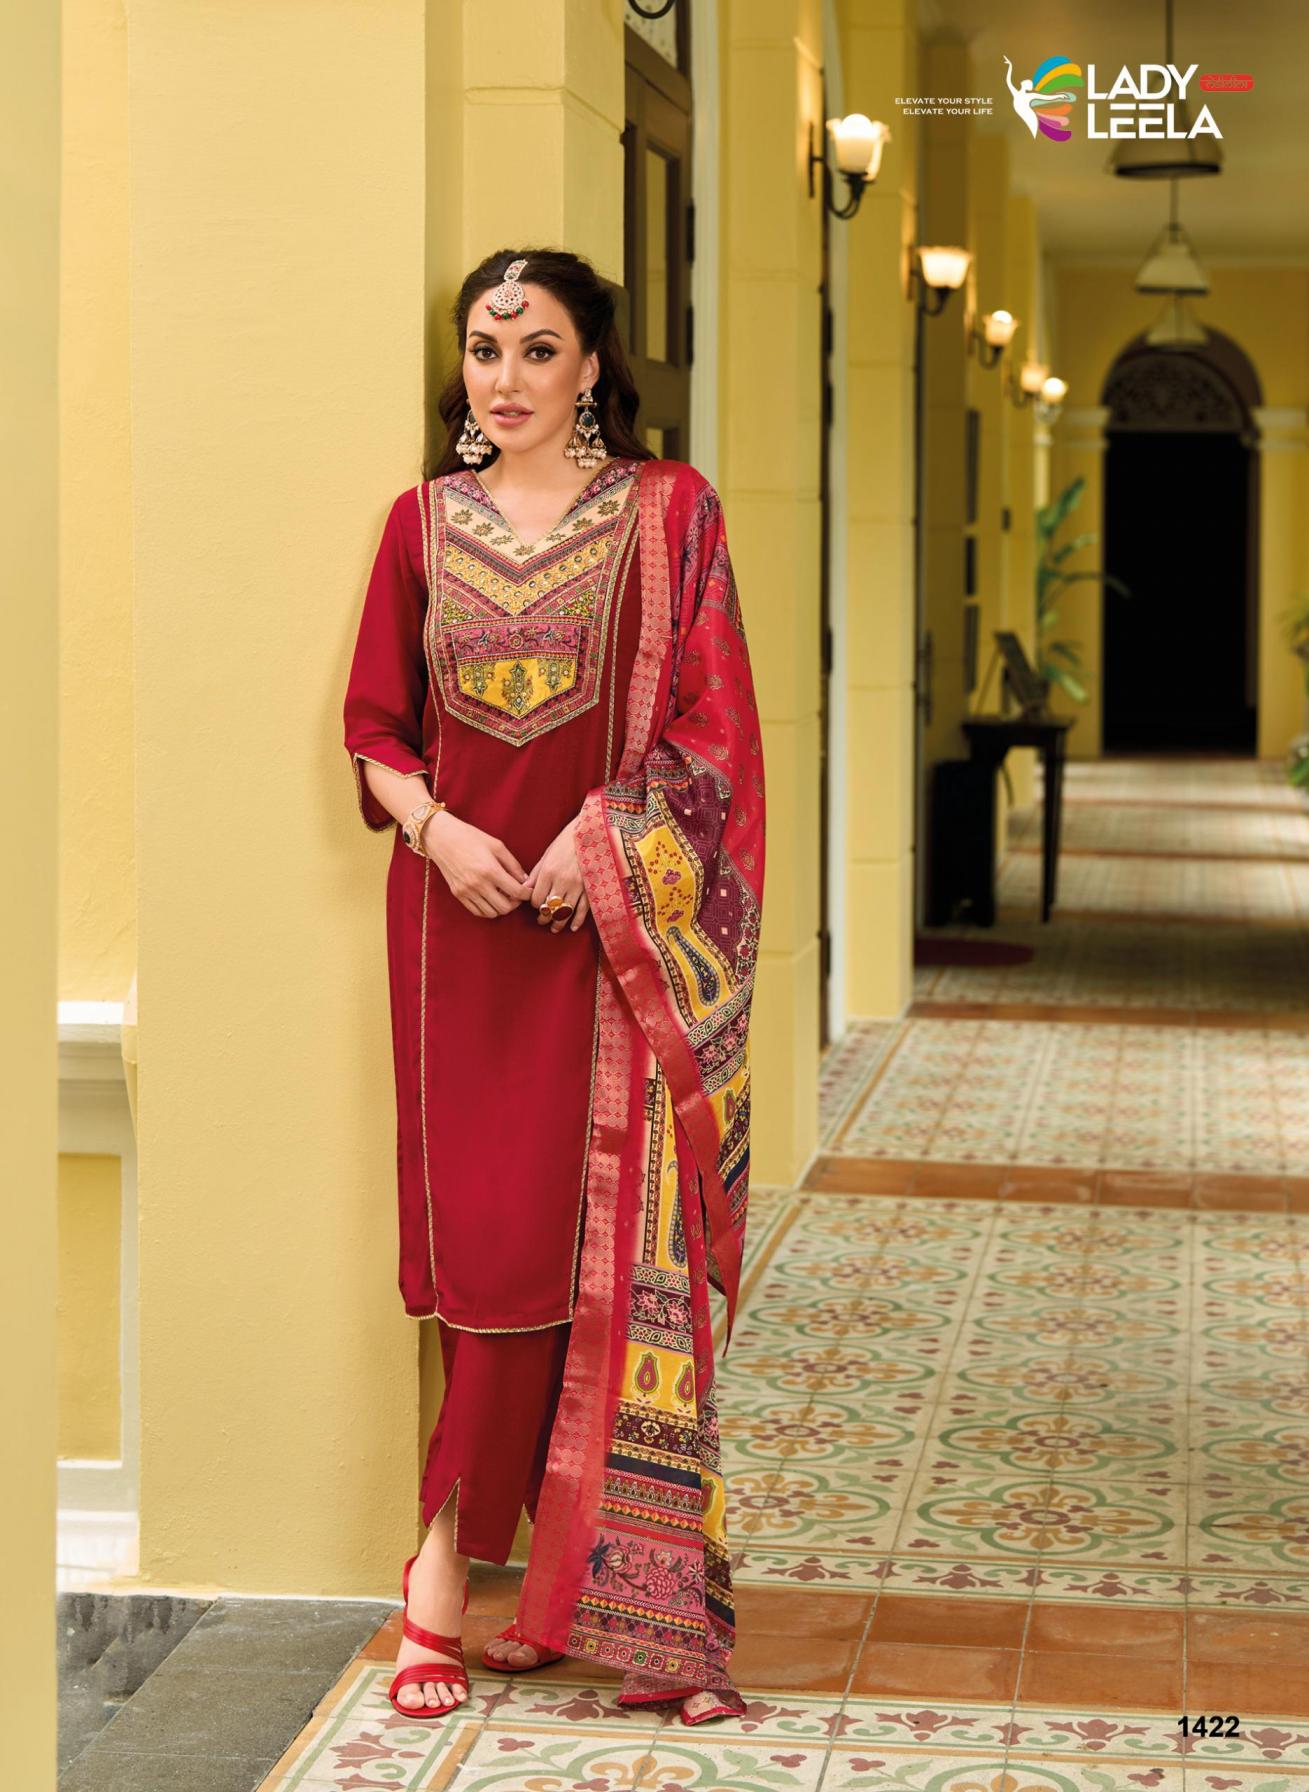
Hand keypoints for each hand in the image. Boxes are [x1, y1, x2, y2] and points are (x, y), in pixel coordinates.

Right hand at [421, 812, 530, 918]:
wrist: (442, 838)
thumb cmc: (470, 837)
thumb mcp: (497, 846)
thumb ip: (513, 864)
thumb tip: (525, 881)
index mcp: (490, 870)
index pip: (517, 892)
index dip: (527, 894)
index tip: (528, 890)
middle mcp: (478, 884)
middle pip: (505, 907)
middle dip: (515, 903)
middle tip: (515, 893)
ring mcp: (467, 891)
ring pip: (492, 913)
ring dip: (501, 907)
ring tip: (502, 895)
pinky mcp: (458, 894)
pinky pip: (477, 912)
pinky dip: (487, 909)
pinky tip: (490, 898)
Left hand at [522, 816, 590, 933]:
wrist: (592, 833)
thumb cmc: (567, 841)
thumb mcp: (547, 854)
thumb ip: (536, 873)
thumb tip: (525, 888)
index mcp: (548, 872)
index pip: (536, 899)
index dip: (534, 904)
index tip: (536, 903)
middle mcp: (562, 881)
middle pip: (549, 908)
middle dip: (544, 917)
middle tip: (542, 920)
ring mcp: (578, 887)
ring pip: (564, 912)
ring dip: (558, 923)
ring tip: (554, 928)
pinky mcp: (590, 888)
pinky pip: (583, 910)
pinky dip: (577, 920)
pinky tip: (572, 927)